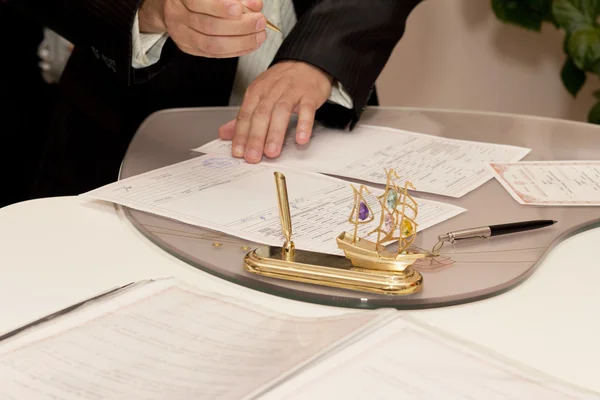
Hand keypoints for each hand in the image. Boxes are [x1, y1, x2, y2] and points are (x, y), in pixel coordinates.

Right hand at [138, 0, 266, 57]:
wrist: (175, 8)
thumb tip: (254, 6)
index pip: (197, 2)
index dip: (219, 7)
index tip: (239, 9)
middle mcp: (177, 16)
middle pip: (209, 26)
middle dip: (240, 26)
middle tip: (259, 22)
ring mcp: (182, 35)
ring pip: (213, 44)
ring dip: (241, 41)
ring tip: (259, 35)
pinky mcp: (189, 48)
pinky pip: (215, 54)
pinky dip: (236, 50)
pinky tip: (250, 45)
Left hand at [218, 61, 332, 162]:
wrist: (307, 62)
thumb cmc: (282, 82)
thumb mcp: (259, 95)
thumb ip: (244, 117)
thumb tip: (225, 133)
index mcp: (257, 92)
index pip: (245, 115)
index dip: (241, 135)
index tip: (238, 152)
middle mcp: (272, 91)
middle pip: (261, 115)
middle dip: (255, 138)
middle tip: (253, 156)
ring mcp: (292, 92)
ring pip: (281, 112)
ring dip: (275, 133)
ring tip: (272, 151)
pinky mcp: (309, 94)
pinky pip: (307, 110)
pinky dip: (304, 124)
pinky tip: (301, 138)